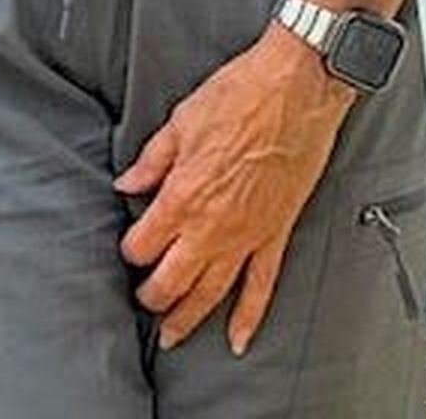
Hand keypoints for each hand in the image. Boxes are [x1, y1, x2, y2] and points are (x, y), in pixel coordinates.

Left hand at [114, 33, 352, 351]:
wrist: (298, 86)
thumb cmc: (243, 93)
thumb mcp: (182, 120)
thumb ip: (151, 160)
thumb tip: (127, 183)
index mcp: (182, 195)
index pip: (142, 245)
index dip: (131, 250)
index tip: (131, 246)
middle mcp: (211, 225)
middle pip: (170, 281)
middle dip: (152, 296)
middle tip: (144, 299)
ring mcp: (246, 234)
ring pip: (210, 293)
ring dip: (187, 318)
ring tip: (172, 335)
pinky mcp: (276, 232)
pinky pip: (262, 285)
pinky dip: (249, 316)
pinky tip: (238, 339)